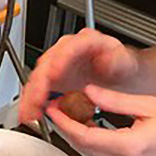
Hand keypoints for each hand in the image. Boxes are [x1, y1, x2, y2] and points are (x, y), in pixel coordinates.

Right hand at [18, 29, 139, 123]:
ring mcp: (57, 64)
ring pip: (38, 77)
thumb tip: (107, 59)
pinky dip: (32, 101)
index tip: (54, 74)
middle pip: (47, 63)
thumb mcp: (125, 63)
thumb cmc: (122, 69)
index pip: (69, 47)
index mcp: (87, 41)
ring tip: (30, 112)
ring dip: (32, 96)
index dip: (59, 60)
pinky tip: (29, 113)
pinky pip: (37, 88)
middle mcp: (68, 50)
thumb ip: (116, 59)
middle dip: (39, 83)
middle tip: (37, 100)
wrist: (121, 79)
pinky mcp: (52, 78)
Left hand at [45, 84, 155, 155]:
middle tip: (56, 106)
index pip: (84, 136)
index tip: (52, 107)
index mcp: (129, 146)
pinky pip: (102, 155)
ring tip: (69, 111)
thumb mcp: (150, 105)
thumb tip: (89, 92)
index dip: (63, 121)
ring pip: (90, 152)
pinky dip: (91, 139)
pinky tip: (88, 123)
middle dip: (65, 127)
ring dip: (77, 133)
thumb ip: (115, 100)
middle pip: (82, 147)